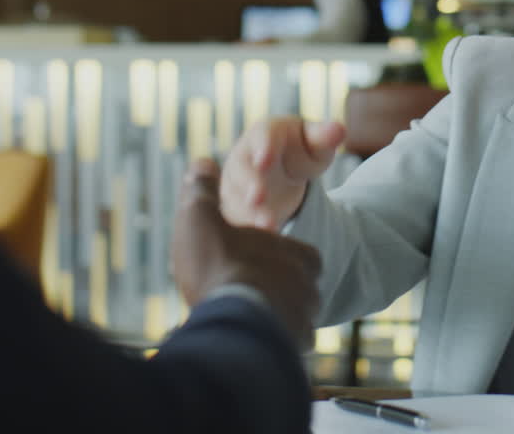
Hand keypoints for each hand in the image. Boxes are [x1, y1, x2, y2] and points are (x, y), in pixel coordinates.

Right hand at [172, 158, 321, 348]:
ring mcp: (306, 322)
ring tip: (238, 319)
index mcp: (300, 254)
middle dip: (270, 288)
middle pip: (291, 286)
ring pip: (290, 318)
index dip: (265, 253)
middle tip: (239, 290)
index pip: (292, 251)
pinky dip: (267, 343)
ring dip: (269, 317)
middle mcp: (310, 288)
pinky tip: (243, 341)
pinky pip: (284, 345)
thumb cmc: (221, 266)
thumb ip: (202, 191)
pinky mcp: (296, 352)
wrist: (235, 324)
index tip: (241, 260)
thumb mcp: (202, 218)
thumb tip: (202, 161)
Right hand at [220, 118, 345, 230]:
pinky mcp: (236, 207)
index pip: (262, 137)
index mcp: (265, 134)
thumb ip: (325, 137)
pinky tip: (264, 238)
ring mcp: (236, 183)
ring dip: (251, 212)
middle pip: (243, 169)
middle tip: (259, 197)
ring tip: (268, 225)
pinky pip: (238, 218)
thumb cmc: (300, 151)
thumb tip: (339, 130)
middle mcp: (243, 157)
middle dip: (251, 184)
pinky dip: (249, 229)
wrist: (284, 170)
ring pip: (239, 197)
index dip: (263, 149)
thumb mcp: (315, 143)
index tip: (265, 161)